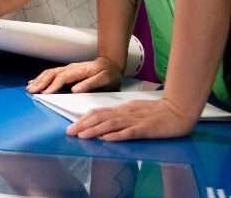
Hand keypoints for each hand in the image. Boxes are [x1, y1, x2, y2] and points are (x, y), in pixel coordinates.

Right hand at [26, 56, 123, 94]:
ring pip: (49, 72)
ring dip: (39, 80)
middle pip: (52, 73)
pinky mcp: (67, 71)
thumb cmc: (109, 74)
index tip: (45, 93)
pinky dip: (41, 77)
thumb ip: (90, 84)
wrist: (111, 64)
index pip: (62, 77)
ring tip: (29, 87)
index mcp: (79, 71)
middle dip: (40, 82)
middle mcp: (71, 68)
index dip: (53, 85)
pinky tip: (36, 81)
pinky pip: (51, 73)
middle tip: (31, 90)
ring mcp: (68, 68)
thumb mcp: (105, 80)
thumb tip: (75, 90)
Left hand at [66, 96, 197, 140]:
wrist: (178, 110)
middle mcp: (125, 113)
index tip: (72, 125)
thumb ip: (120, 114)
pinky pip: (128, 132)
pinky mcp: (145, 129)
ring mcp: (135, 121)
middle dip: (83, 125)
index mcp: (122, 109)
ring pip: (110, 124)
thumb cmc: (157, 111)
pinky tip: (105, 138)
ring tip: (82, 136)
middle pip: (100, 117)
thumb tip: (104, 121)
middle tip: (70, 132)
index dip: (84, 118)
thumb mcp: (135, 109)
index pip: (99, 112)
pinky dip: (116, 135)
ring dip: (94, 130)